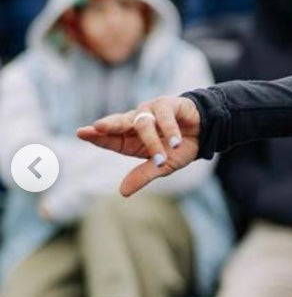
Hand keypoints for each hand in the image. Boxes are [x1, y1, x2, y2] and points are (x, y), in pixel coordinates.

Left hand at [76, 96, 202, 197]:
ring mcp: (151, 111)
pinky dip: (169, 131)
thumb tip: (123, 193)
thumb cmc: (179, 149)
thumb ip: (143, 175)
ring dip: (152, 142)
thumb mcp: (162, 166)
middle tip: (96, 127)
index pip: (110, 138)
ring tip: (161, 159)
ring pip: (143, 124)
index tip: (81, 132)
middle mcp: (137, 122)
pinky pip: (164, 116)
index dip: (96, 136)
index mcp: (130, 138)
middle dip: (108, 125)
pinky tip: (175, 142)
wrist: (205, 133)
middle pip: (118, 122)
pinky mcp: (168, 104)